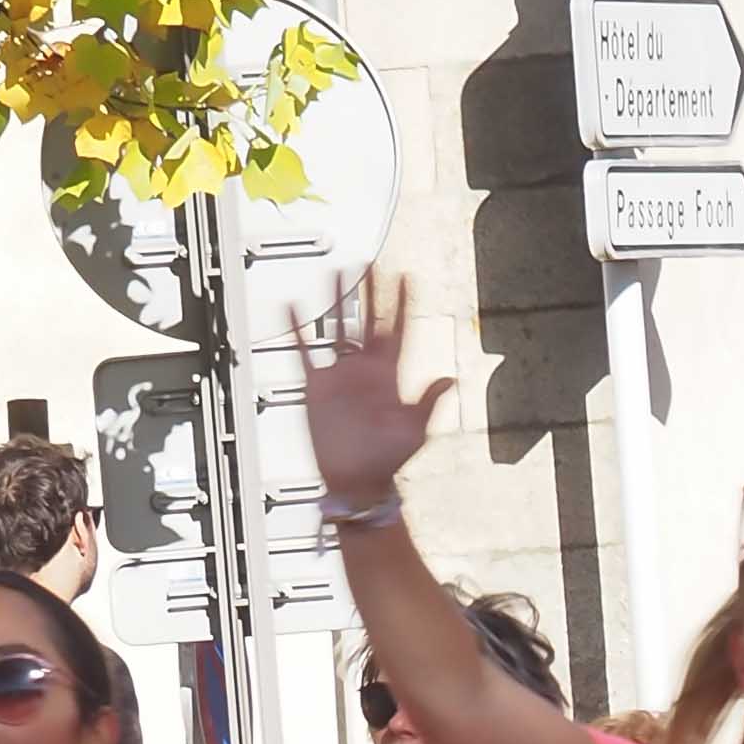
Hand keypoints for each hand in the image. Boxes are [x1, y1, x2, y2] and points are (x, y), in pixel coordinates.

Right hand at [298, 276, 444, 509]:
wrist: (357, 480)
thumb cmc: (389, 460)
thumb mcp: (415, 430)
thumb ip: (429, 402)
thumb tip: (450, 380)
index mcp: (392, 375)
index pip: (399, 330)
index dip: (404, 304)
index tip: (408, 277)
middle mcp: (367, 369)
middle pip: (368, 320)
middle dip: (370, 292)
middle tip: (370, 263)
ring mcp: (341, 375)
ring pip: (337, 328)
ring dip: (336, 303)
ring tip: (335, 275)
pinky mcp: (316, 385)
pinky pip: (305, 351)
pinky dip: (298, 330)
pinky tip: (294, 308)